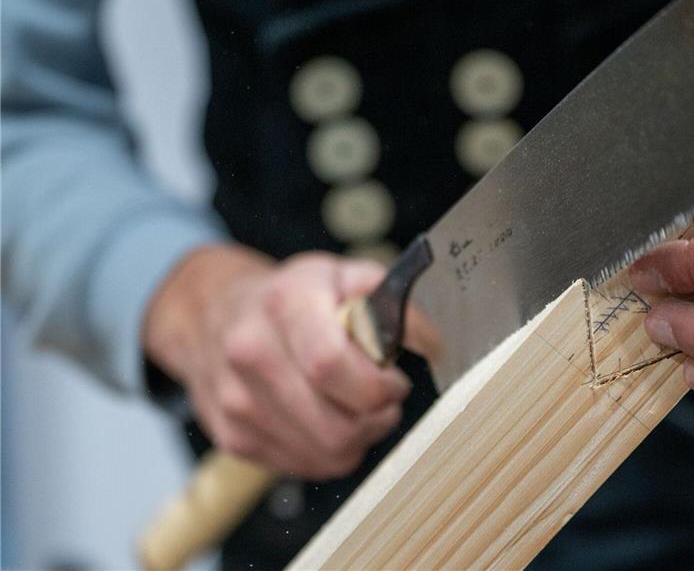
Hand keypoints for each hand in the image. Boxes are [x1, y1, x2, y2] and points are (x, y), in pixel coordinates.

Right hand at [143, 246, 410, 478]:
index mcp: (285, 303)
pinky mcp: (232, 436)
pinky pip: (302, 466)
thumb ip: (394, 302)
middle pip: (333, 423)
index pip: (330, 364)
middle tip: (385, 398)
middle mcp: (251, 352)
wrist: (212, 312)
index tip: (395, 380)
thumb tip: (432, 343)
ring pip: (323, 453)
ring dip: (358, 438)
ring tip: (360, 408)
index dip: (376, 385)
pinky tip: (329, 420)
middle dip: (376, 418)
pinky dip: (329, 452)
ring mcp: (236, 400)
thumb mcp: (344, 276)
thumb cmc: (290, 295)